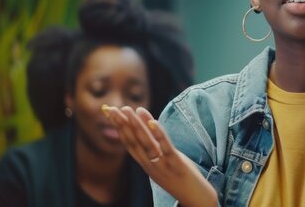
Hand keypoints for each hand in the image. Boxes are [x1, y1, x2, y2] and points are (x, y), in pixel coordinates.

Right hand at [103, 106, 217, 206]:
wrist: (194, 198)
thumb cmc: (178, 175)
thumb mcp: (162, 159)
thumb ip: (154, 144)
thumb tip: (147, 124)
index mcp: (145, 162)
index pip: (128, 142)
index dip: (118, 127)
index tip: (110, 112)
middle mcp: (149, 164)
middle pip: (133, 141)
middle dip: (122, 124)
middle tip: (112, 107)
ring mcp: (162, 165)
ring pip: (146, 143)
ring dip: (137, 125)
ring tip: (129, 109)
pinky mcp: (176, 164)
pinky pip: (166, 148)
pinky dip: (159, 134)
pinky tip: (153, 122)